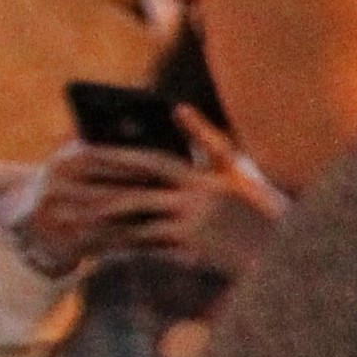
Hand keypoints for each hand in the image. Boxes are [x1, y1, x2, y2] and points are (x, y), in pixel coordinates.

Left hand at [18, 111, 283, 281]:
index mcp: (204, 177)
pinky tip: (108, 244)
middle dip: (102, 188)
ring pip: (139, 220)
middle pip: (137, 191)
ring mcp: (194, 225)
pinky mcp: (194, 249)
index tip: (89, 150)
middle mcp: (196, 198)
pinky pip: (153, 245)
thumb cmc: (259, 206)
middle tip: (71, 187)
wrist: (286, 246)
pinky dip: (128, 244)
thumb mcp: (235, 169)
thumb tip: (177, 107)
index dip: (120, 155)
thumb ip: (205, 139)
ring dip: (107, 219)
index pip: (153, 161)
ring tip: (82, 218)